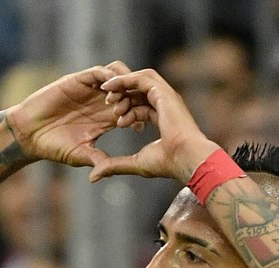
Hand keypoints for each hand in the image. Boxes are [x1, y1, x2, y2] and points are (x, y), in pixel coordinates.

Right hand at [6, 61, 132, 167]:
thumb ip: (98, 160)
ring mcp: (90, 89)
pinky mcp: (77, 80)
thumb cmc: (53, 147)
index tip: (138, 129)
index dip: (140, 116)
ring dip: (124, 86)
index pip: (132, 109)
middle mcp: (100, 101)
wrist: (28, 134)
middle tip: (129, 115)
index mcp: (106, 118)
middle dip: (134, 100)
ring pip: (118, 75)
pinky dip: (108, 78)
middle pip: (129, 89)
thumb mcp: (80, 155)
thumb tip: (113, 171)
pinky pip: (99, 72)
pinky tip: (108, 95)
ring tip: (119, 104)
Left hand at [89, 68, 220, 183]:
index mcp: (165, 119)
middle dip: (123, 94)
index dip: (128, 111)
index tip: (115, 120)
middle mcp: (167, 105)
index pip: (144, 107)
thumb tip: (93, 177)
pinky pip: (142, 78)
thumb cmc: (167, 163)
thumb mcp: (135, 163)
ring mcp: (167, 97)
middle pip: (142, 91)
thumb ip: (114, 165)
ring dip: (123, 84)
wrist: (186, 158)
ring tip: (106, 92)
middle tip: (107, 102)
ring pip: (141, 80)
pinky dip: (125, 80)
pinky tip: (111, 86)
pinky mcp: (164, 92)